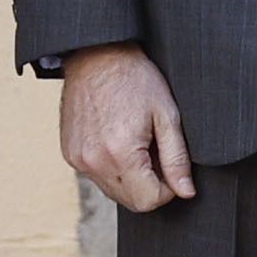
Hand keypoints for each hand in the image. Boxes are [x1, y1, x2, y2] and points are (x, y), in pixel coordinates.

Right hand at [61, 45, 194, 217]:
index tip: (169, 165)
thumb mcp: (166, 115)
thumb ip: (177, 159)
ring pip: (113, 191)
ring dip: (130, 177)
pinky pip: (97, 176)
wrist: (97, 55)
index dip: (168, 189)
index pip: (148, 201)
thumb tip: (186, 192)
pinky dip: (111, 166)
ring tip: (135, 142)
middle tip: (153, 149)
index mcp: (120, 153)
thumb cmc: (135, 78)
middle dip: (149, 183)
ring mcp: (78, 159)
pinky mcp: (70, 154)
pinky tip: (116, 139)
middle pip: (130, 201)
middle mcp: (93, 162)